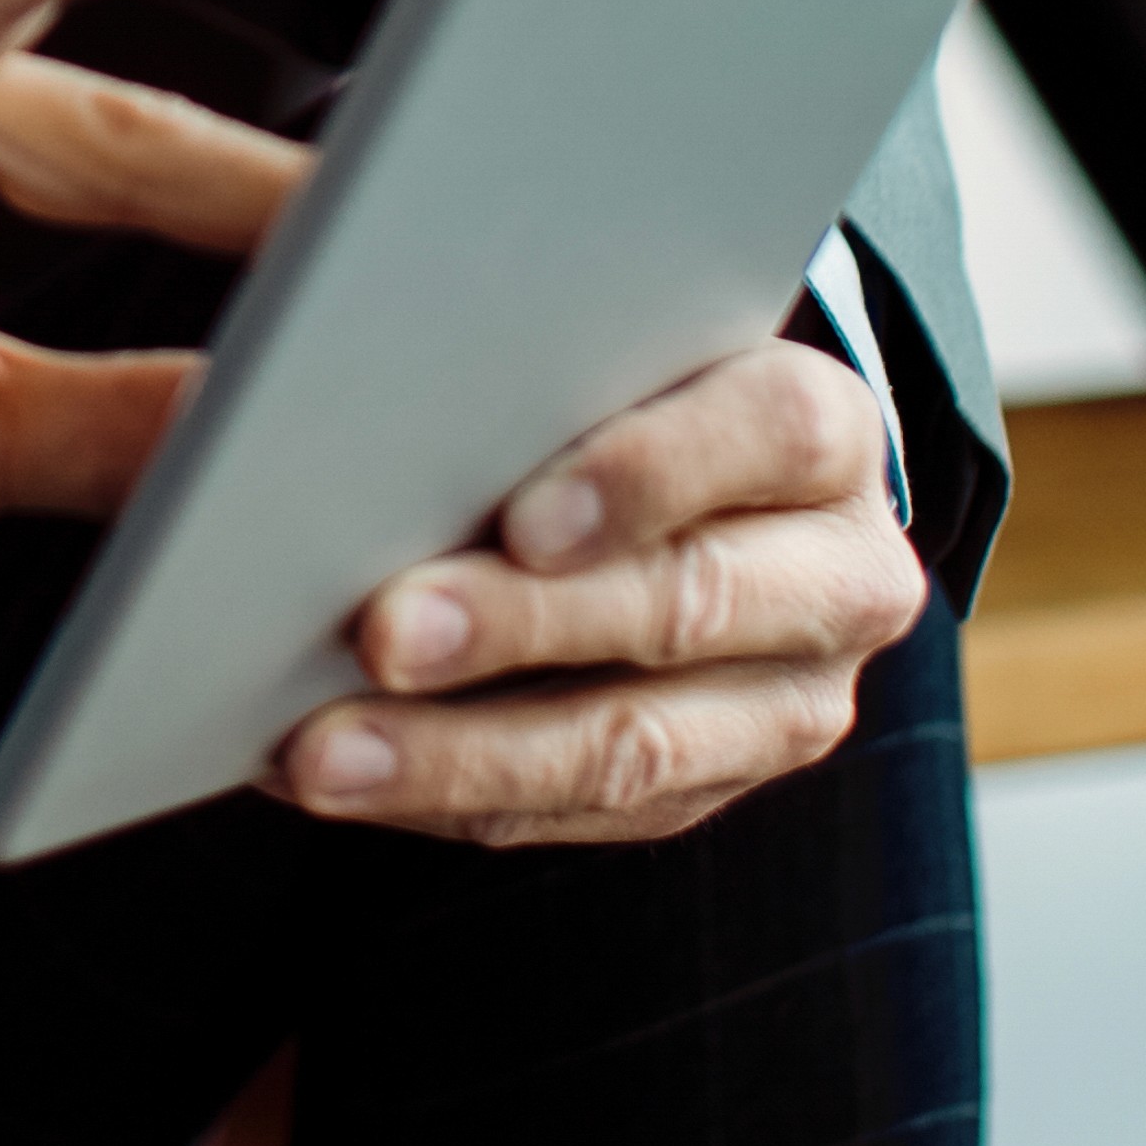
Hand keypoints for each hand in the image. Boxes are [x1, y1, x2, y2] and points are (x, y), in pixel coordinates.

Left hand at [270, 337, 921, 846]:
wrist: (691, 484)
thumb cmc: (608, 376)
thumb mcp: (593, 332)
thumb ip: (500, 330)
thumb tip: (307, 346)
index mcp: (820, 426)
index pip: (772, 431)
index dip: (650, 472)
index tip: (521, 514)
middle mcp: (838, 570)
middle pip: (692, 601)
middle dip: (523, 624)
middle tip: (381, 630)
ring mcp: (789, 698)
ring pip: (638, 748)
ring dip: (461, 754)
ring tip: (324, 752)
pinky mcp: (714, 787)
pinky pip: (579, 815)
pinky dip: (446, 797)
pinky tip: (334, 773)